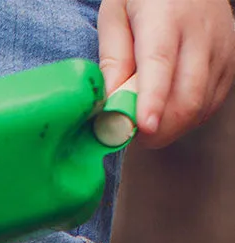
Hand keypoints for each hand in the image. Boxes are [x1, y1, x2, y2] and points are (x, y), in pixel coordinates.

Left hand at [98, 0, 234, 146]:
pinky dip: (187, 119)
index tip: (144, 127)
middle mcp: (201, 31)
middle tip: (134, 136)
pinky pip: (210, 105)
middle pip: (187, 97)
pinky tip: (169, 109)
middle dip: (159, 130)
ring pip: (199, 107)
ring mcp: (221, 48)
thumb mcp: (115, 15)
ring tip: (148, 119)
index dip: (153, 100)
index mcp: (165, 16)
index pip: (161, 63)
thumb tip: (110, 102)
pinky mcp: (230, 61)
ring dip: (170, 127)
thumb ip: (112, 57)